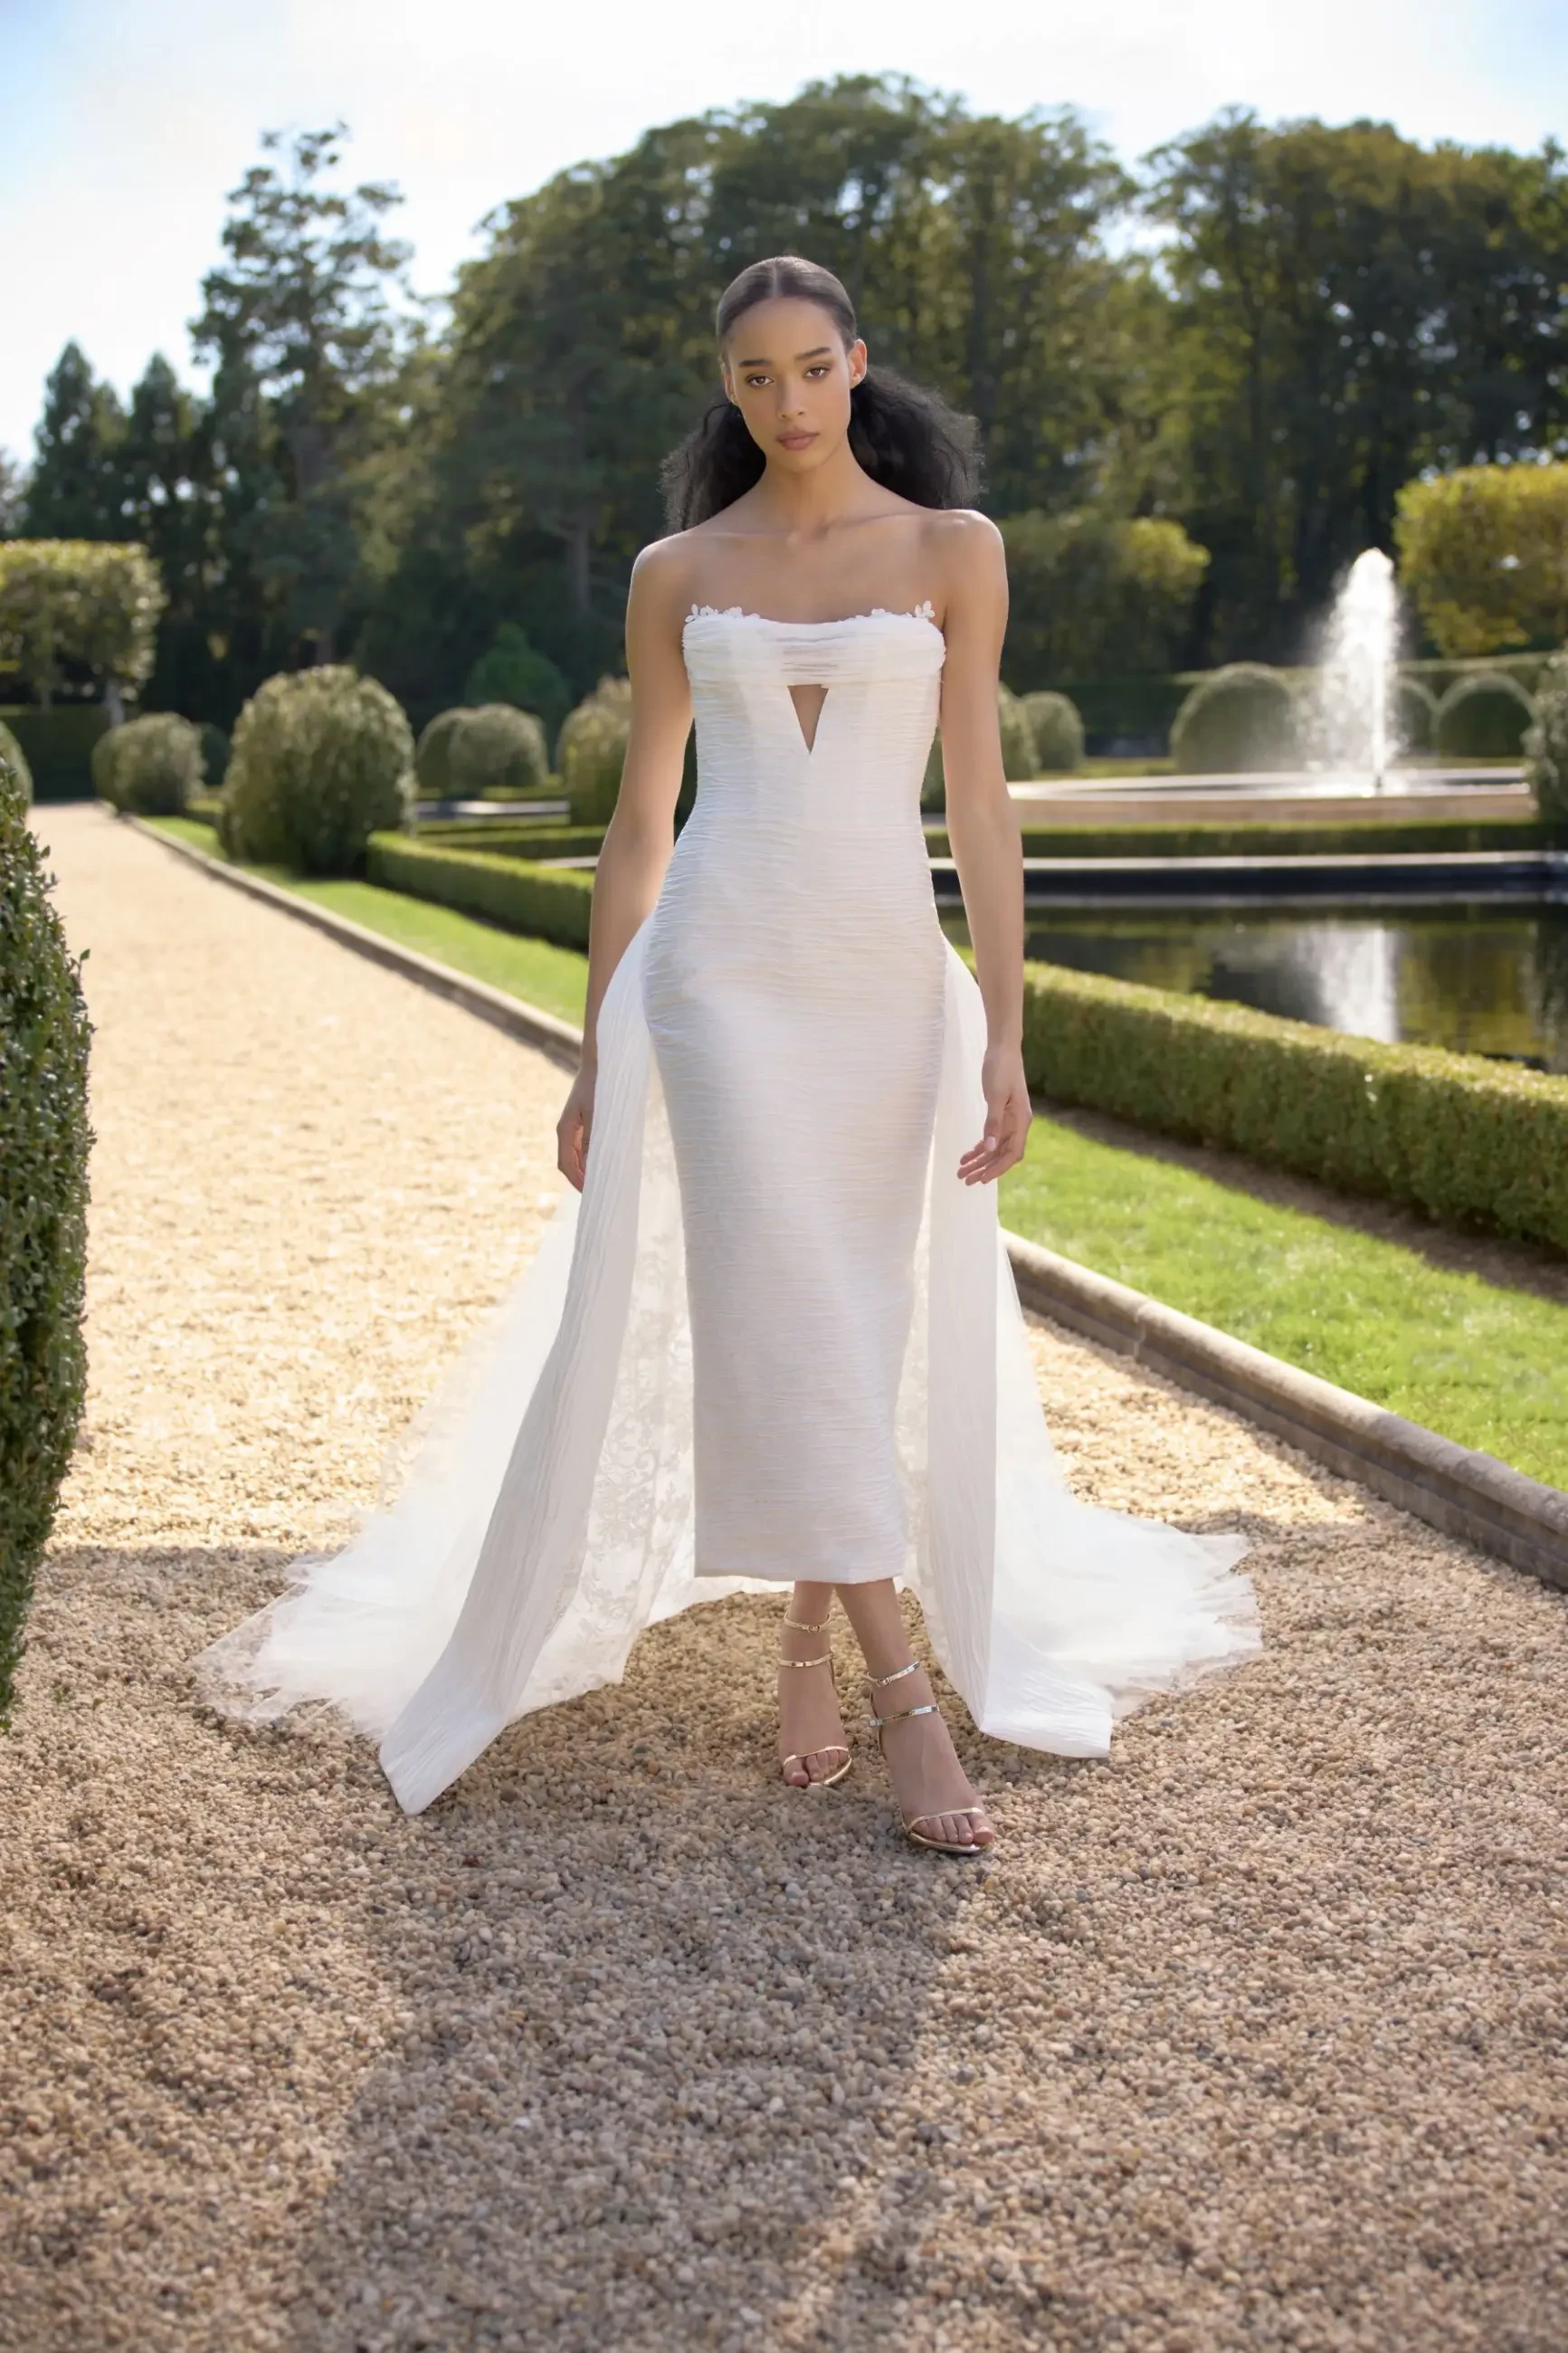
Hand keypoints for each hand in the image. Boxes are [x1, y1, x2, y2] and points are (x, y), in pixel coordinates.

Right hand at [556, 1063, 595, 1191]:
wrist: (599, 1063)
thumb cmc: (599, 1086)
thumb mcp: (597, 1113)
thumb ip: (593, 1139)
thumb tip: (592, 1164)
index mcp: (565, 1129)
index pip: (566, 1164)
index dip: (577, 1181)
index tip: (591, 1194)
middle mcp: (566, 1130)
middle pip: (569, 1164)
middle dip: (581, 1180)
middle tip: (599, 1195)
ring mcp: (573, 1127)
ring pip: (576, 1157)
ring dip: (586, 1171)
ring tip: (602, 1183)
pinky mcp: (582, 1123)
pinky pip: (583, 1147)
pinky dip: (590, 1159)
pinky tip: (603, 1164)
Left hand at [957, 1043, 1030, 1185]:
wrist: (1003, 1048)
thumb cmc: (1001, 1069)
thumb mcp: (996, 1096)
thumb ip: (992, 1123)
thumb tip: (988, 1148)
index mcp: (1021, 1121)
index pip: (1012, 1153)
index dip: (998, 1169)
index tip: (981, 1179)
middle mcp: (1017, 1123)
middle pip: (1002, 1154)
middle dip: (984, 1168)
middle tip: (964, 1179)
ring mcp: (1010, 1120)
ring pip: (994, 1148)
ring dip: (979, 1161)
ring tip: (961, 1171)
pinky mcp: (1001, 1114)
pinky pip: (991, 1137)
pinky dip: (979, 1147)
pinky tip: (966, 1155)